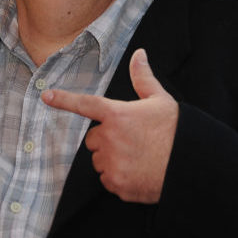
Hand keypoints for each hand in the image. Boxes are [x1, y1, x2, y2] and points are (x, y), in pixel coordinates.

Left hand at [42, 48, 177, 203]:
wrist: (191, 164)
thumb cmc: (176, 130)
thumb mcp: (160, 100)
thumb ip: (143, 78)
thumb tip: (139, 53)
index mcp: (117, 114)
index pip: (85, 104)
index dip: (64, 100)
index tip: (46, 96)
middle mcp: (110, 138)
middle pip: (94, 140)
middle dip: (107, 140)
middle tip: (131, 141)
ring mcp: (112, 163)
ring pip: (99, 161)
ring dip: (111, 160)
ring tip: (137, 158)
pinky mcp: (117, 184)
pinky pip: (108, 180)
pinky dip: (118, 178)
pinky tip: (138, 173)